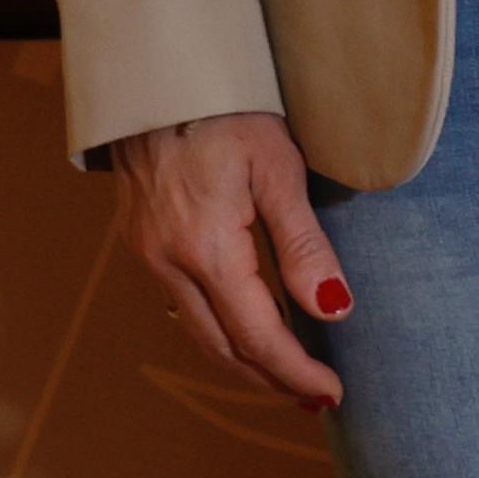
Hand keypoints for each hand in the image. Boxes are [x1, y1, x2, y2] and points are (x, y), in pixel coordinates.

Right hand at [118, 110, 346, 409]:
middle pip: (222, 345)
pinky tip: (243, 329)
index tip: (331, 394)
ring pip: (197, 330)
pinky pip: (181, 303)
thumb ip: (304, 246)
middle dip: (269, 376)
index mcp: (207, 250)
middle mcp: (169, 263)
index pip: (257, 334)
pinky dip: (217, 327)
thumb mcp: (280, 172)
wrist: (158, 81)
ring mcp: (150, 255)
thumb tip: (334, 308)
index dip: (294, 369)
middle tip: (314, 396)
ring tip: (286, 375)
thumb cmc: (230, 114)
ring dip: (242, 358)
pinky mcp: (144, 242)